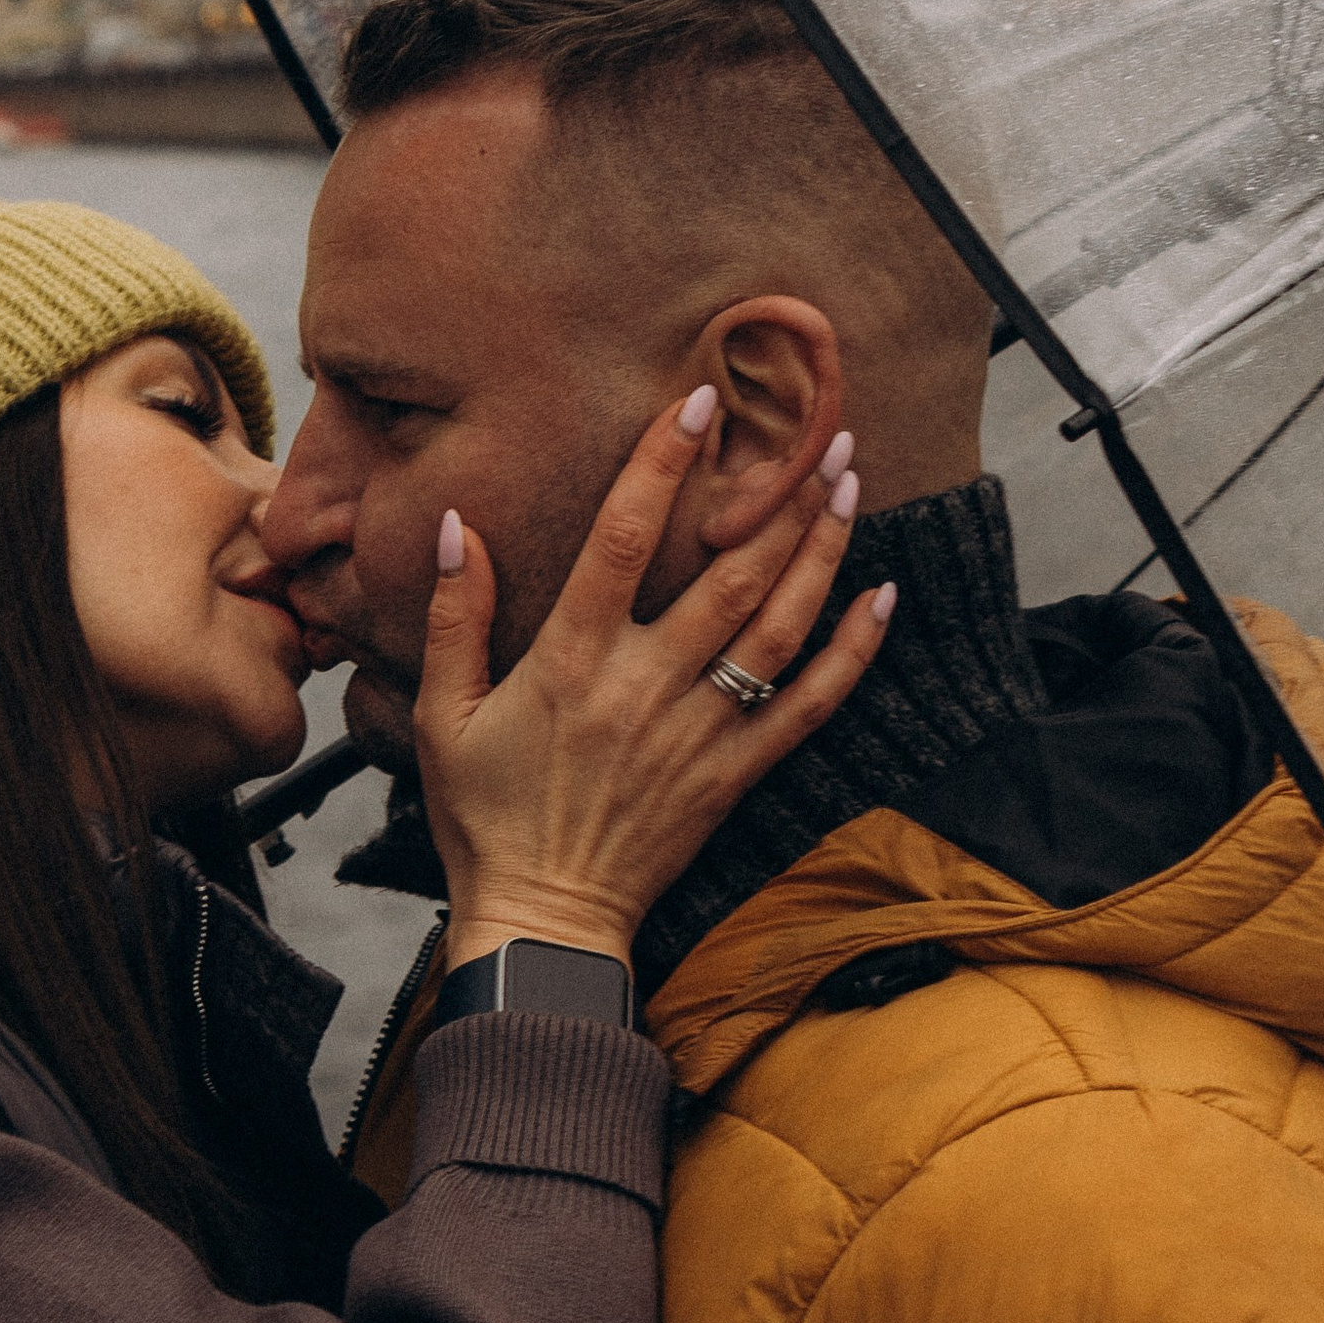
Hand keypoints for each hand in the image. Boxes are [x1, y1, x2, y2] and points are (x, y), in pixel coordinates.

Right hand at [414, 388, 897, 974]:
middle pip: (729, 573)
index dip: (661, 463)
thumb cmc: (484, 817)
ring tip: (849, 485)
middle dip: (780, 497)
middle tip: (821, 434)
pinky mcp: (733, 774)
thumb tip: (458, 526)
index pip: (623, 538)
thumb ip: (455, 618)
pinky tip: (881, 600)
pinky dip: (852, 653)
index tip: (697, 402)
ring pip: (777, 627)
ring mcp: (698, 732)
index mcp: (569, 661)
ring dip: (820, 552)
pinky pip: (808, 707)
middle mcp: (643, 686)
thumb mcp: (442, 717)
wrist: (542, 920)